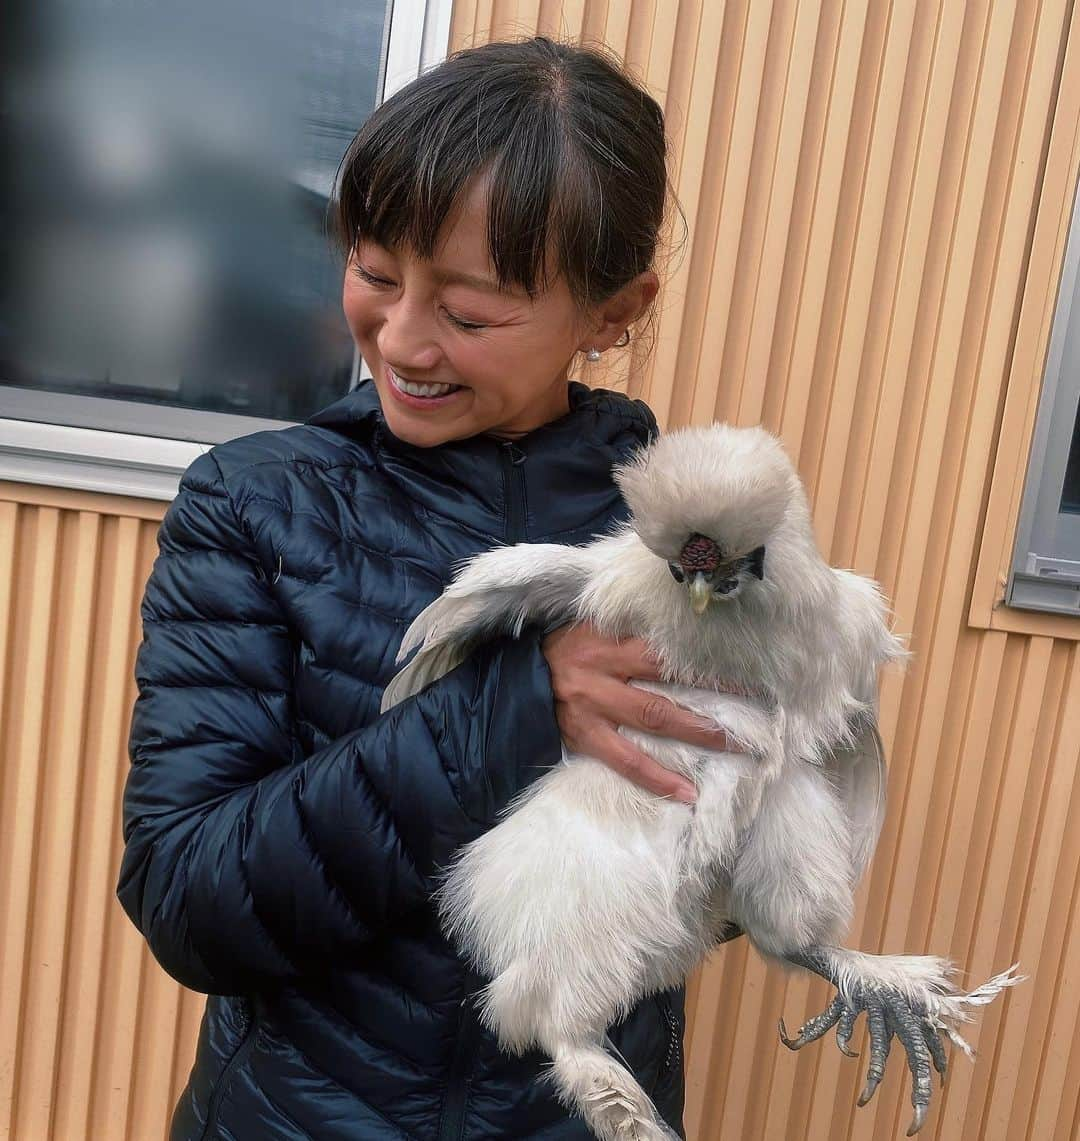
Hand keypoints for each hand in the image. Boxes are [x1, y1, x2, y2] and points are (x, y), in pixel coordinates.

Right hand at [540, 621, 744, 802]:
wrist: (514, 684)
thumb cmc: (563, 652)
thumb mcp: (591, 630)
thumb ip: (627, 632)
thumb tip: (677, 632)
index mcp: (607, 638)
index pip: (663, 642)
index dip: (701, 650)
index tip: (742, 657)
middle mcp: (603, 668)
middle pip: (666, 675)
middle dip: (713, 686)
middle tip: (759, 699)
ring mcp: (594, 705)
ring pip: (654, 716)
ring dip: (697, 732)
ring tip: (735, 744)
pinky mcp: (585, 736)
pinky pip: (625, 760)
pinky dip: (657, 778)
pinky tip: (686, 793)